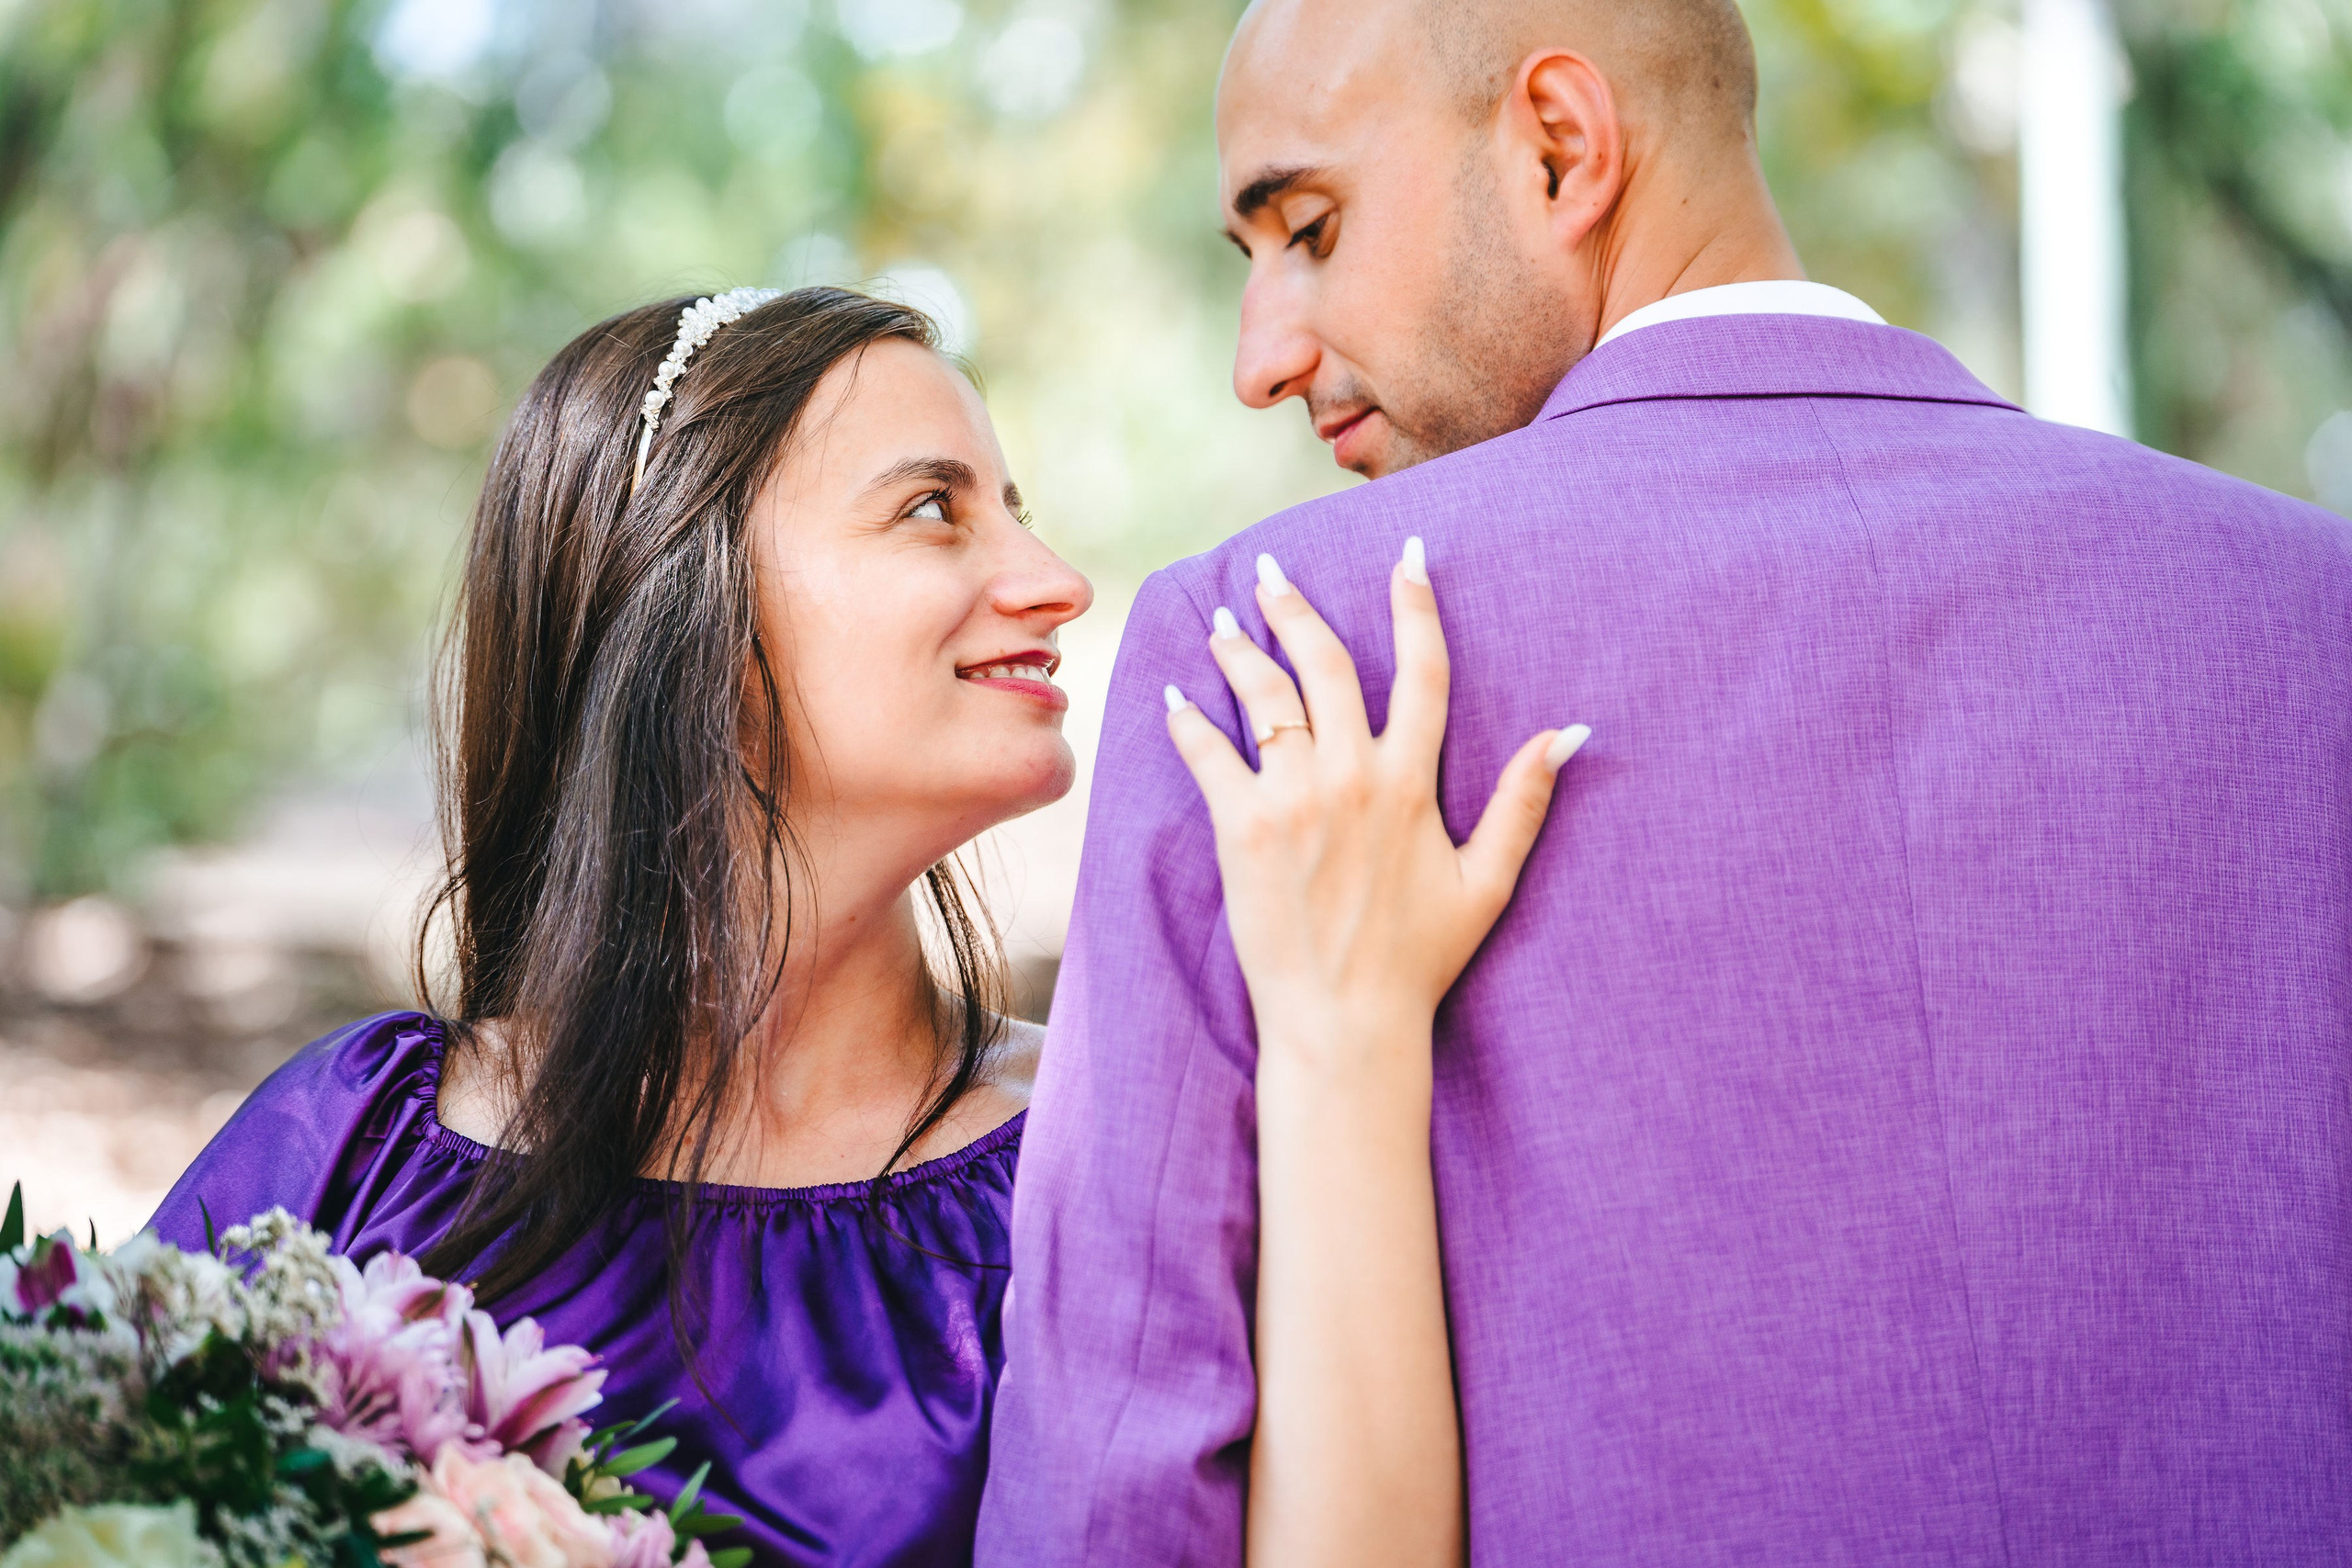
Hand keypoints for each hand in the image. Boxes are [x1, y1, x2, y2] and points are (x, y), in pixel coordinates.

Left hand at [1165, 538, 1588, 1067]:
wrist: (1348, 1022)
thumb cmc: (1420, 959)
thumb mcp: (1488, 880)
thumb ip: (1524, 801)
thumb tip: (1570, 732)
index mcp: (1413, 782)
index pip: (1423, 671)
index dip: (1416, 606)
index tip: (1407, 557)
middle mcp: (1354, 776)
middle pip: (1327, 665)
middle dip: (1295, 608)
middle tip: (1269, 572)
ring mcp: (1295, 799)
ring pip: (1265, 697)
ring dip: (1238, 650)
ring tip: (1221, 621)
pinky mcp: (1243, 828)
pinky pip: (1208, 754)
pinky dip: (1188, 719)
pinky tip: (1173, 695)